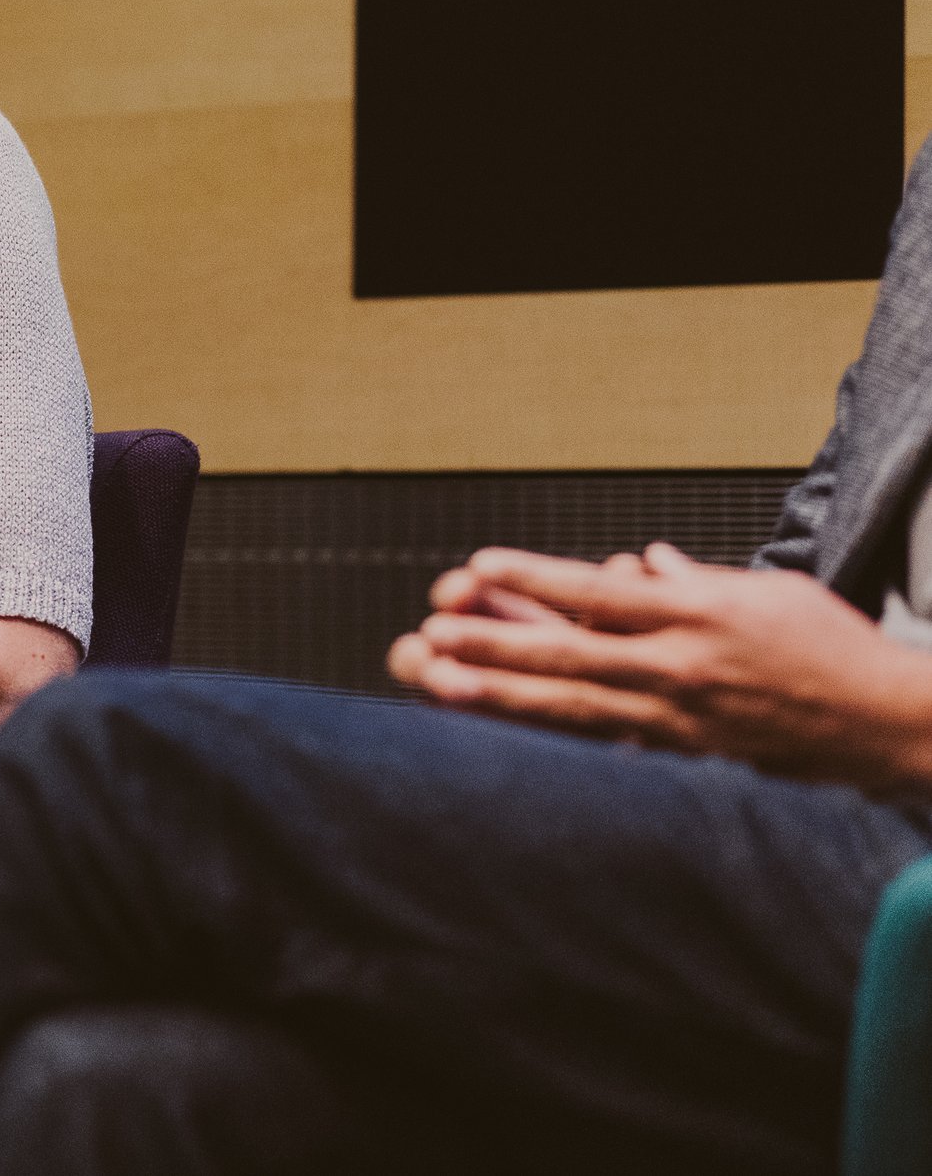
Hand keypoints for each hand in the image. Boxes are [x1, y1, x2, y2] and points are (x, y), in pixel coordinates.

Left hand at [388, 542, 931, 788]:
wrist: (887, 724)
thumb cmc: (829, 649)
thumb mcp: (764, 591)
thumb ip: (693, 579)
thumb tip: (642, 564)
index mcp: (699, 615)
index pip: (600, 594)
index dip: (535, 579)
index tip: (479, 566)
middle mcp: (682, 668)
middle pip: (571, 655)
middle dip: (495, 646)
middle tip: (431, 636)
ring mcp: (679, 718)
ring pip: (575, 707)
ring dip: (503, 696)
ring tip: (442, 685)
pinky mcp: (685, 753)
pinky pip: (608, 738)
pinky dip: (556, 731)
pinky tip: (507, 728)